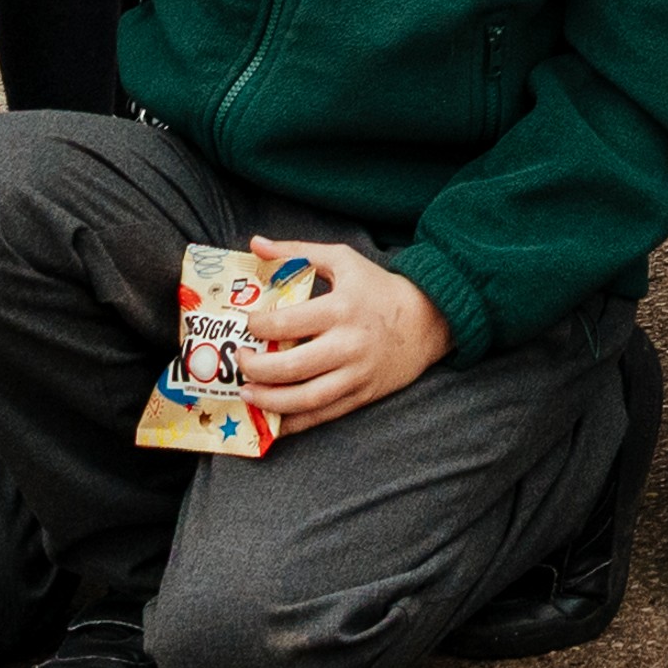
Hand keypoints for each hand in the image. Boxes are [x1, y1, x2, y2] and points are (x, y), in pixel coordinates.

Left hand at [228, 240, 448, 437]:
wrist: (427, 319)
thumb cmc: (377, 288)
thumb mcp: (341, 260)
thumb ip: (296, 252)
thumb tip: (256, 244)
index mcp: (340, 308)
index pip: (287, 323)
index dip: (258, 326)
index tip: (247, 324)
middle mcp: (348, 345)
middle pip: (291, 367)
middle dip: (256, 368)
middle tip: (240, 361)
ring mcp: (356, 374)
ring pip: (305, 398)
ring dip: (269, 401)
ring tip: (247, 393)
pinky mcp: (362, 395)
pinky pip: (322, 416)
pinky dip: (294, 423)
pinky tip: (272, 419)